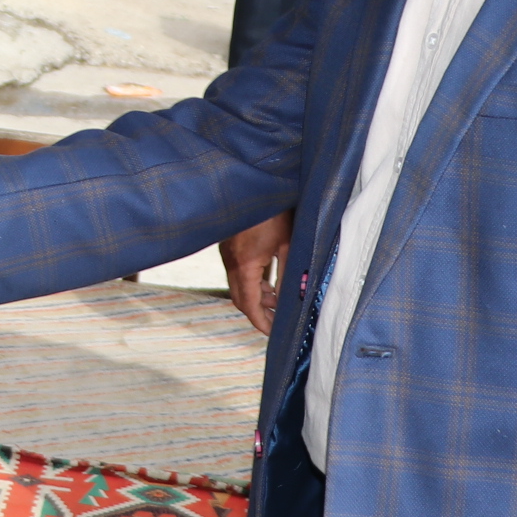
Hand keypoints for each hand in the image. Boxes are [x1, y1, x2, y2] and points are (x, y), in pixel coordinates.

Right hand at [221, 212, 291, 334]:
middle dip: (258, 312)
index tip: (273, 332)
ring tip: (276, 300)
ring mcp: (227, 253)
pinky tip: (267, 279)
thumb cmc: (274, 210)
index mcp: (245, 264)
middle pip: (240, 298)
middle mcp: (231, 261)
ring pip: (237, 285)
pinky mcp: (228, 245)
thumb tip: (289, 301)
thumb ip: (286, 277)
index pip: (249, 305)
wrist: (254, 184)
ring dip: (255, 296)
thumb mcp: (287, 245)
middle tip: (276, 320)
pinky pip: (237, 272)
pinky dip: (250, 281)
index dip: (261, 322)